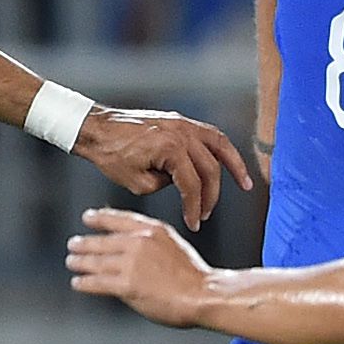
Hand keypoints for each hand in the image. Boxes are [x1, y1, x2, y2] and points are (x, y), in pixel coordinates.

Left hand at [66, 206, 218, 325]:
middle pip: (102, 241)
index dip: (99, 218)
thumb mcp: (173, 244)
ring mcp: (131, 264)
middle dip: (84, 243)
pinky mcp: (126, 285)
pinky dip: (84, 282)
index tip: (87, 217)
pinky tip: (78, 283)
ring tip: (71, 262)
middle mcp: (138, 243)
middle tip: (73, 244)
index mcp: (151, 230)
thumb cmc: (193, 275)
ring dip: (80, 262)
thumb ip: (151, 240)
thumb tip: (131, 240)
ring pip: (95, 261)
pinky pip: (97, 282)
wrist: (203, 294)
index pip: (118, 219)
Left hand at [74, 106, 252, 229]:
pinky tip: (229, 162)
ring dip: (234, 166)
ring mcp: (183, 124)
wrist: (98, 128)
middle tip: (204, 214)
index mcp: (170, 149)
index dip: (195, 207)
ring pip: (219, 146)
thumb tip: (180, 186)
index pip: (192, 185)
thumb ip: (165, 186)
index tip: (194, 223)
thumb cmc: (112, 154)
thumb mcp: (137, 183)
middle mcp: (181, 133)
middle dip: (210, 196)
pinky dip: (223, 148)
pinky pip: (210, 134)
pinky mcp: (180, 121)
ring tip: (245, 184)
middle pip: (209, 169)